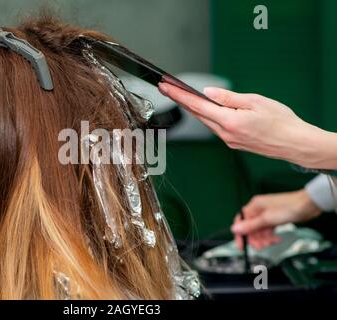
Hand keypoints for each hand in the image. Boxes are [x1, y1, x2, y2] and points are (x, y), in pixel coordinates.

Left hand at [158, 83, 336, 169]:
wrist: (294, 143)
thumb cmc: (281, 121)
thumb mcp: (255, 102)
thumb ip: (228, 98)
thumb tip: (208, 92)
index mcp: (229, 121)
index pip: (197, 106)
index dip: (179, 95)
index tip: (166, 87)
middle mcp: (225, 134)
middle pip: (197, 114)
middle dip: (181, 100)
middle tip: (168, 88)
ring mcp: (228, 140)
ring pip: (205, 121)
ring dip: (192, 109)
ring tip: (181, 96)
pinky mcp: (233, 143)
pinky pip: (215, 127)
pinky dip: (206, 116)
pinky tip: (204, 109)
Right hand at [231, 190, 320, 249]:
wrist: (307, 205)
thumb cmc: (289, 207)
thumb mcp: (266, 219)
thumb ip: (250, 225)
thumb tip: (234, 229)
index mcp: (254, 206)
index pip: (241, 221)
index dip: (240, 234)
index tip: (241, 245)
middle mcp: (259, 209)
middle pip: (251, 227)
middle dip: (255, 238)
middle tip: (260, 247)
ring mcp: (267, 214)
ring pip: (260, 230)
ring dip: (264, 239)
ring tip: (271, 243)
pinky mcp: (275, 218)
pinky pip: (268, 230)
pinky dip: (270, 236)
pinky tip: (276, 239)